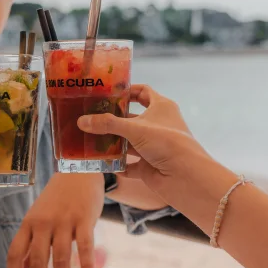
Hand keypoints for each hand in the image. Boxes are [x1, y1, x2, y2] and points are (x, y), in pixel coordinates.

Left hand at [7, 173, 103, 267]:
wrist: (78, 169)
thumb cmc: (57, 198)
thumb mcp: (38, 218)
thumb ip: (31, 244)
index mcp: (28, 224)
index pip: (15, 253)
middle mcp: (43, 223)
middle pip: (39, 261)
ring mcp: (64, 220)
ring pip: (61, 258)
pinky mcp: (84, 218)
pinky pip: (85, 246)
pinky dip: (86, 266)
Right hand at [78, 85, 212, 207]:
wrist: (186, 177)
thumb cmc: (167, 143)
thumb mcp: (135, 129)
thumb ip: (107, 124)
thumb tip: (81, 121)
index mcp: (161, 107)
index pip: (143, 92)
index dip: (127, 90)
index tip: (107, 93)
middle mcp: (158, 125)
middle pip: (132, 118)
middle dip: (112, 119)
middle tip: (91, 117)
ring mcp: (153, 146)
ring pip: (129, 141)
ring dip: (112, 142)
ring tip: (89, 139)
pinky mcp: (149, 165)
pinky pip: (129, 164)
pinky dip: (117, 163)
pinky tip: (100, 162)